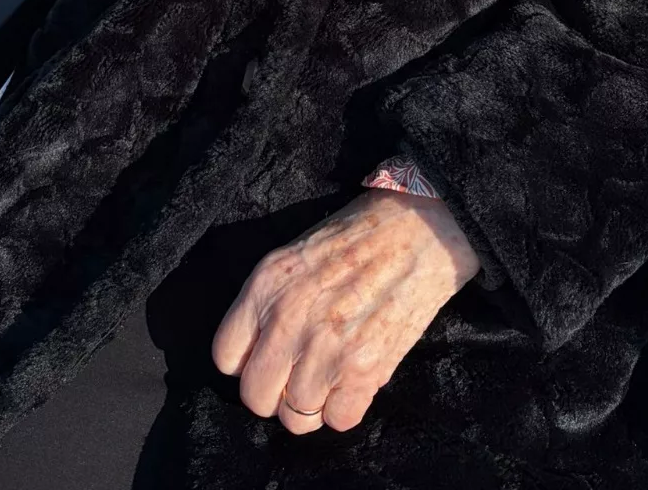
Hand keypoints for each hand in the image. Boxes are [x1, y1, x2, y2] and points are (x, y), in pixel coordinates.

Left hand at [212, 190, 478, 434]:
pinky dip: (348, 408)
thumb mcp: (297, 253)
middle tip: (302, 376)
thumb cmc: (361, 235)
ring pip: (296, 417)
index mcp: (267, 284)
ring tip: (335, 374)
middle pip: (255, 396)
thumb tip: (261, 354)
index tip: (270, 359)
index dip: (249, 363)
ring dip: (315, 403)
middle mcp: (288, 317)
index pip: (226, 356)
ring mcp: (326, 345)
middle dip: (277, 394)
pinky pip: (339, 420)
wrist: (421, 226)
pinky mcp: (365, 367)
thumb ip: (271, 301)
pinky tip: (358, 378)